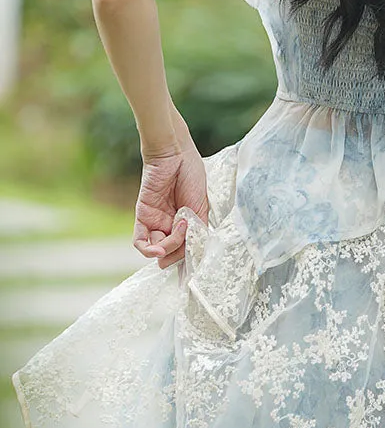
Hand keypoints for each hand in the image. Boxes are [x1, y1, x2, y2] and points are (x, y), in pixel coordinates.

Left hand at [134, 135, 207, 269]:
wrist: (175, 154)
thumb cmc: (192, 176)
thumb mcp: (201, 209)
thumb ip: (195, 233)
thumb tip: (189, 257)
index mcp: (186, 224)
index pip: (185, 250)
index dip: (187, 262)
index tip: (192, 273)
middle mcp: (170, 226)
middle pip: (171, 253)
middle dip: (179, 253)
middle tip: (188, 243)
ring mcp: (156, 222)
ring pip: (157, 249)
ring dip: (168, 248)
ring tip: (179, 232)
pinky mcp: (142, 216)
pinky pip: (140, 241)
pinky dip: (148, 249)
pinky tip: (159, 248)